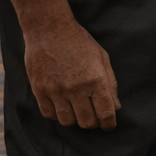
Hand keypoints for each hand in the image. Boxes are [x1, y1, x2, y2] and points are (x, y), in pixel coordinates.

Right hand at [22, 15, 120, 129]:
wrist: (50, 29)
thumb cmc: (80, 42)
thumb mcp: (102, 58)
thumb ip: (110, 84)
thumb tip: (116, 107)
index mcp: (95, 80)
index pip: (105, 113)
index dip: (109, 124)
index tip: (109, 126)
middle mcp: (76, 88)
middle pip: (87, 122)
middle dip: (94, 123)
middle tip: (94, 117)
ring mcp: (56, 90)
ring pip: (68, 121)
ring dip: (75, 120)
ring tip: (78, 111)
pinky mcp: (40, 90)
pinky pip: (49, 114)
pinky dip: (57, 115)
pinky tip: (62, 106)